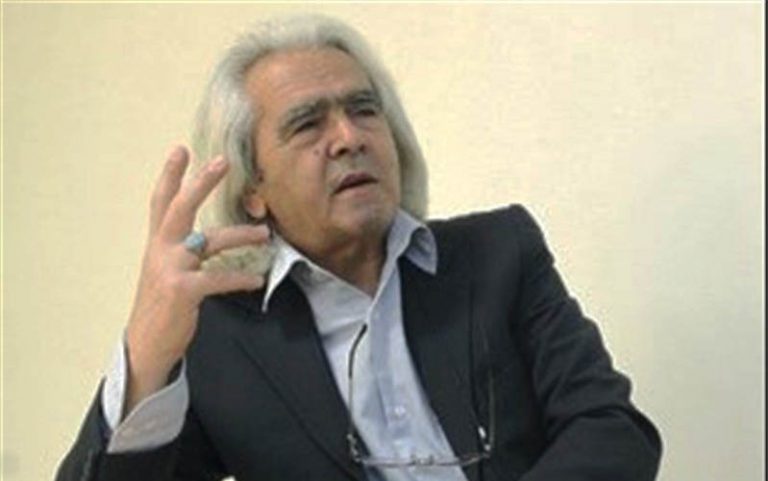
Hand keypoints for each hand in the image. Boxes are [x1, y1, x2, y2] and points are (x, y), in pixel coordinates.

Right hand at [124, 146, 267, 413]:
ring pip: (209, 240)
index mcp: (157, 244)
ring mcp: (170, 269)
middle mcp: (160, 251)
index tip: (181, 149)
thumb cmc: (162, 306)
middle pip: (180, 208)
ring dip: (240, 234)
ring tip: (265, 234)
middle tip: (222, 161)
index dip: (170, 175)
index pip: (161, 202)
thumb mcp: (166, 272)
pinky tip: (257, 279)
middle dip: (201, 183)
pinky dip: (240, 277)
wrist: (146, 345)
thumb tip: (210, 237)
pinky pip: (218, 278)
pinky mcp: (183, 291)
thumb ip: (183, 251)